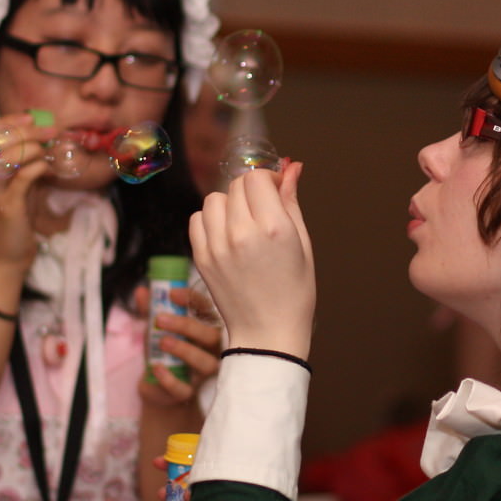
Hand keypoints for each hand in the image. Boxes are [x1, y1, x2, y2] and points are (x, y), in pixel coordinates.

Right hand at [0, 111, 56, 273]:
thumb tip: (41, 138)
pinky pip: (21, 178)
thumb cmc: (9, 220)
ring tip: (49, 146)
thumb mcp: (8, 187)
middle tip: (49, 129)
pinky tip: (47, 165)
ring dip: (32, 146)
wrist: (3, 258)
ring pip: (4, 156)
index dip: (5, 122)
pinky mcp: (6, 208)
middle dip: (24, 131)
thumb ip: (18, 164)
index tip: (29, 117)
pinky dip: (37, 165)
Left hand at [133, 284, 221, 406]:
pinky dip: (170, 379)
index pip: (207, 310)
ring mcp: (201, 374)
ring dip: (184, 350)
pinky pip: (185, 388)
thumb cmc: (163, 353)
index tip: (172, 294)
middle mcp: (209, 351)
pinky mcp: (187, 393)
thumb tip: (141, 291)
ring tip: (162, 342)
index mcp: (204, 330)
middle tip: (160, 319)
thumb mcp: (155, 330)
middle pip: (211, 336)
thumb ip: (149, 311)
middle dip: (187, 325)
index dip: (192, 300)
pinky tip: (156, 368)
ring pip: (206, 363)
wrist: (156, 388)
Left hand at [188, 162, 314, 357]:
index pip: (257, 178)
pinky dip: (210, 221)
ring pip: (214, 199)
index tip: (274, 192)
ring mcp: (218, 246)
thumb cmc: (294, 293)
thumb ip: (292, 202)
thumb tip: (292, 166)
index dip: (267, 180)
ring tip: (242, 225)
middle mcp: (242, 233)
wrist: (268, 334)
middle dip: (250, 192)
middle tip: (262, 212)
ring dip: (229, 205)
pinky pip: (197, 219)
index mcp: (274, 228)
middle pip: (236, 185)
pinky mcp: (202, 258)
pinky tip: (226, 236)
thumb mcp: (303, 245)